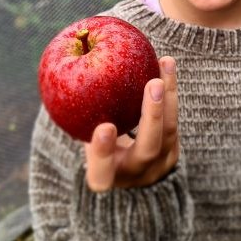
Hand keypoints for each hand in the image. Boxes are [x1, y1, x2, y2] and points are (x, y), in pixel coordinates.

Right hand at [84, 56, 179, 191]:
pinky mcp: (173, 149)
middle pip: (147, 149)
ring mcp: (159, 164)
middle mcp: (134, 173)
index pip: (102, 173)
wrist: (127, 167)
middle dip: (152, 116)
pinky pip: (175, 117)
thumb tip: (66, 67)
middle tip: (153, 84)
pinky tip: (166, 64)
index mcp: (106, 177)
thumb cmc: (94, 142)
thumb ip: (79, 117)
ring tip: (165, 62)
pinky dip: (171, 90)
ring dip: (168, 95)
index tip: (105, 127)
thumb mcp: (82, 137)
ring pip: (169, 131)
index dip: (103, 153)